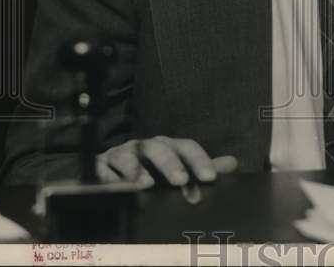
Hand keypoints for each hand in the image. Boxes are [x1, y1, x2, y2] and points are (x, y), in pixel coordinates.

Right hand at [96, 136, 237, 187]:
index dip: (199, 160)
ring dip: (136, 169)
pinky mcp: (100, 166)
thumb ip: (201, 168)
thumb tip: (232, 164)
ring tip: (146, 185)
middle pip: (159, 148)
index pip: (186, 147)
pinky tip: (116, 189)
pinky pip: (102, 170)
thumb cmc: (150, 170)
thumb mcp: (177, 169)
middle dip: (170, 164)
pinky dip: (109, 178)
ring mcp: (121, 154)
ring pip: (128, 156)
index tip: (210, 178)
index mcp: (167, 146)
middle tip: (181, 181)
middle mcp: (145, 146)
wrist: (110, 169)